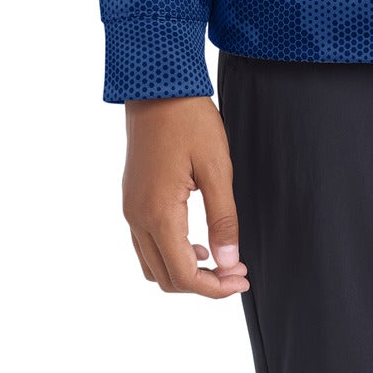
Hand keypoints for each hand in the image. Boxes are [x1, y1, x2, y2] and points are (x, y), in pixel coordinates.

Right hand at [121, 95, 250, 297]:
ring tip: (218, 258)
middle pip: (165, 278)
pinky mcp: (131, 197)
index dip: (215, 287)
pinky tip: (195, 240)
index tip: (242, 277)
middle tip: (235, 270)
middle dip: (202, 284)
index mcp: (158, 213)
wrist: (157, 86)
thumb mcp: (217, 167)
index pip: (184, 274)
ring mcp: (130, 208)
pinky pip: (145, 244)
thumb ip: (223, 219)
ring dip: (183, 272)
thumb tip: (227, 261)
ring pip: (152, 265)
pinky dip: (169, 254)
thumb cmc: (190, 121)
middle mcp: (137, 218)